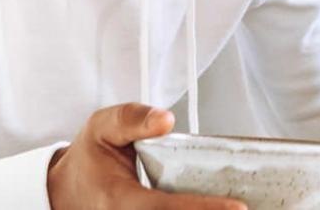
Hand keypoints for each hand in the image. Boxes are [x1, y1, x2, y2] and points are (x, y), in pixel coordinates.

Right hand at [47, 102, 246, 209]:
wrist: (66, 192)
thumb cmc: (90, 160)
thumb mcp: (101, 128)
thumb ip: (131, 119)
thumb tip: (165, 119)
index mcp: (119, 201)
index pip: (165, 208)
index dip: (203, 208)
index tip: (238, 207)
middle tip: (253, 207)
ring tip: (250, 208)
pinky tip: (225, 208)